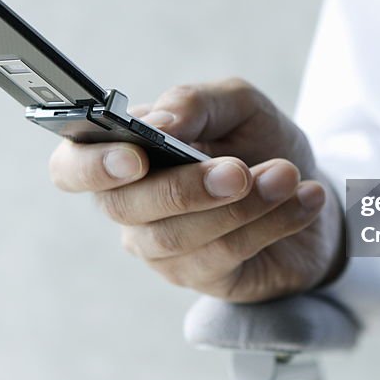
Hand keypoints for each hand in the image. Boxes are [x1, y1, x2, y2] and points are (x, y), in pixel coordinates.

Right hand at [48, 78, 345, 301]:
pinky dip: (271, 222)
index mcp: (123, 154)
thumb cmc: (257, 140)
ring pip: (180, 237)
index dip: (91, 166)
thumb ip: (195, 102)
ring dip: (243, 205)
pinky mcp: (204, 278)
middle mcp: (131, 206)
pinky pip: (226, 256)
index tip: (135, 157)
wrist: (308, 187)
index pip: (71, 167)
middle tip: (239, 170)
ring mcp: (162, 249)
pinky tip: (305, 199)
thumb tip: (158, 120)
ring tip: (287, 175)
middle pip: (125, 207)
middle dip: (185, 188)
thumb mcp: (236, 104)